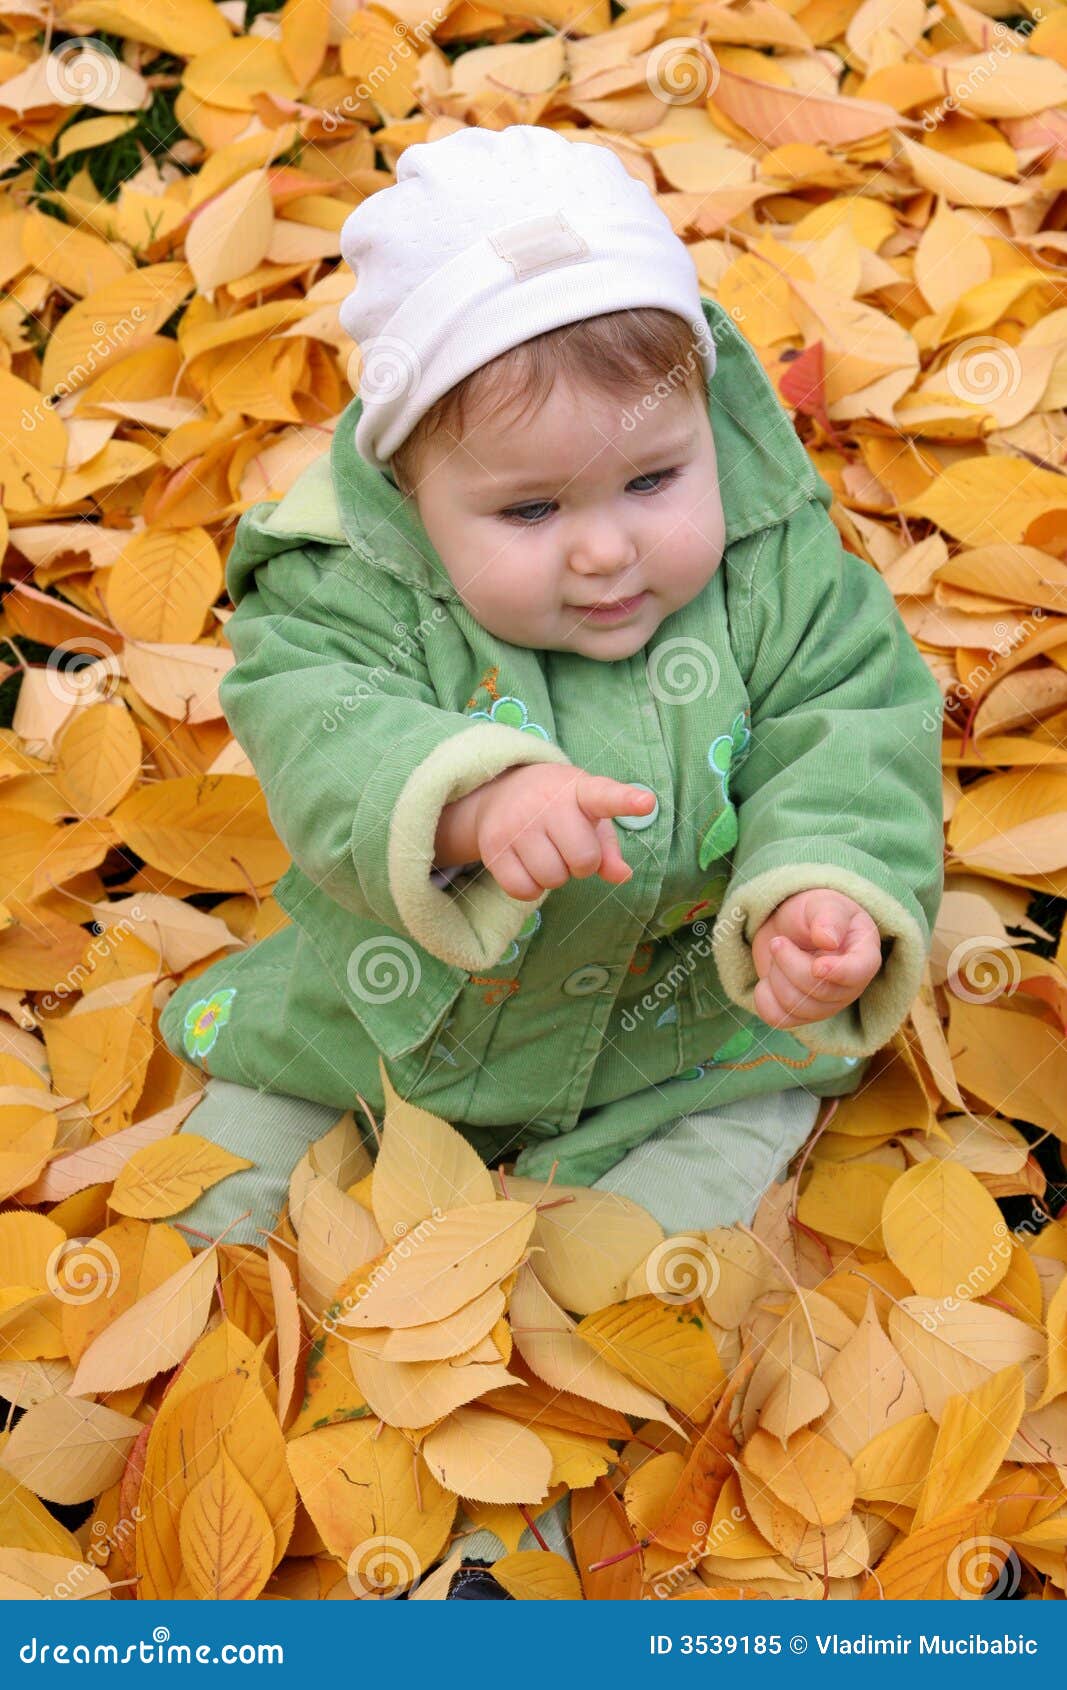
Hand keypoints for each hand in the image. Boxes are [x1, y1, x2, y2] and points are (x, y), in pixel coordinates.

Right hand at [472, 764, 655, 900]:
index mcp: (579, 790)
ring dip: (556, 876)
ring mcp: (516, 824)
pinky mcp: (493, 847)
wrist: (499, 791)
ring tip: (546, 852)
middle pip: (583, 860)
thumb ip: (609, 847)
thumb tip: (622, 876)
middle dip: (582, 864)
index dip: (626, 801)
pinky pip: (524, 891)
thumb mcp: (588, 815)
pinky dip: (531, 888)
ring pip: (552, 879)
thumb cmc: (558, 808)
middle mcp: (546, 803)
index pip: (605, 796)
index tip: (646, 803)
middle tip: (568, 847)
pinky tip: (528, 866)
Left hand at [750, 888, 881, 1030]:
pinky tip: (767, 978)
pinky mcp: (801, 1015)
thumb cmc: (812, 914)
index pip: (860, 972)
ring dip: (776, 976)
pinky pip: (778, 1018)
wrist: (788, 927)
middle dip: (789, 964)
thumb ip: (828, 918)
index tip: (817, 965)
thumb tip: (828, 940)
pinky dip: (764, 997)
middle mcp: (849, 985)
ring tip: (777, 955)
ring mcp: (827, 1004)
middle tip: (778, 941)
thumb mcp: (822, 904)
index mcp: (863, 953)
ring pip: (797, 1007)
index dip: (838, 973)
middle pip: (821, 992)